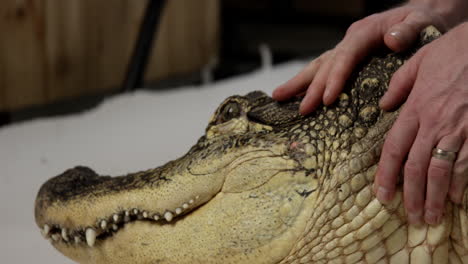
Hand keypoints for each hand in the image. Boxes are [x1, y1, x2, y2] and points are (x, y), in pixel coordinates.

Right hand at [272, 3, 446, 113]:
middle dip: (312, 88)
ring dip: (299, 83)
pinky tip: (297, 96)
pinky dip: (310, 84)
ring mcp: (346, 51)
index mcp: (365, 32)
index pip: (346, 56)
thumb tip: (392, 40)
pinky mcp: (347, 61)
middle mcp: (350, 41)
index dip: (335, 77)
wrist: (422, 17)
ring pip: (319, 66)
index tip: (328, 99)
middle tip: (301, 109)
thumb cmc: (423, 21)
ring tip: (278, 97)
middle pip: (326, 64)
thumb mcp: (422, 20)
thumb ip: (409, 29)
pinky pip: (325, 71)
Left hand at [375, 22, 467, 224]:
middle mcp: (433, 124)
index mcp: (415, 109)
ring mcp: (459, 129)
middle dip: (412, 196)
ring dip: (435, 197)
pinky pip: (467, 163)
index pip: (393, 149)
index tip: (382, 195)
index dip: (385, 175)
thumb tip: (384, 104)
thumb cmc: (454, 50)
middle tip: (410, 217)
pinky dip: (461, 183)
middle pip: (416, 167)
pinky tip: (457, 199)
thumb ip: (398, 84)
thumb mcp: (419, 61)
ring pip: (441, 171)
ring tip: (431, 217)